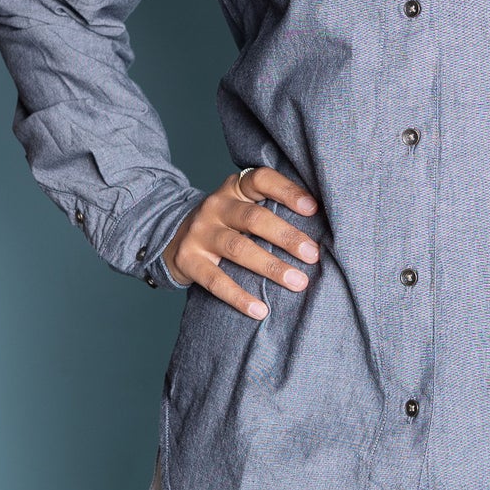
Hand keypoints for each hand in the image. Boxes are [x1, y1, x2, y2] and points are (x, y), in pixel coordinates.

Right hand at [160, 167, 320, 316]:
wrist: (171, 238)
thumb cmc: (224, 224)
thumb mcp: (241, 206)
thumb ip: (269, 208)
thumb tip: (319, 227)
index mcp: (234, 189)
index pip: (261, 180)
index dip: (287, 191)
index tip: (313, 208)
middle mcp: (215, 206)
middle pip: (253, 218)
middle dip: (286, 236)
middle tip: (313, 255)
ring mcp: (199, 232)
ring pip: (238, 249)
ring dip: (271, 267)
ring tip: (298, 282)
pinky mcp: (187, 259)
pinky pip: (216, 280)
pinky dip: (239, 297)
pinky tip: (260, 310)